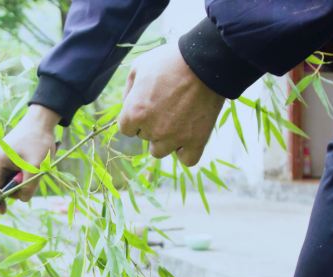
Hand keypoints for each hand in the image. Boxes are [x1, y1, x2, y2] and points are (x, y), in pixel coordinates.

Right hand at [0, 104, 59, 212]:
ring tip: (37, 168)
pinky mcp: (11, 153)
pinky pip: (16, 169)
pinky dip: (25, 171)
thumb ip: (28, 187)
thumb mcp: (35, 168)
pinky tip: (35, 163)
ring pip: (11, 176)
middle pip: (4, 183)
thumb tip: (22, 199)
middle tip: (34, 180)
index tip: (3, 212)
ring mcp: (3, 155)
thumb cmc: (38, 142)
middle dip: (18, 186)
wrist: (43, 119)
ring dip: (24, 178)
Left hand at [118, 45, 224, 165]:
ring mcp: (175, 137)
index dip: (135, 116)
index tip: (147, 104)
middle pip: (144, 137)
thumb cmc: (170, 60)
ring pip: (160, 151)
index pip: (126, 128)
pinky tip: (188, 136)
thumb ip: (128, 90)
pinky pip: (187, 159)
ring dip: (165, 139)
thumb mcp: (139, 66)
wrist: (207, 60)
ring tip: (177, 120)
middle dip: (151, 124)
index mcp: (134, 112)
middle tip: (167, 104)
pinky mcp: (197, 140)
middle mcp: (152, 129)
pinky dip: (186, 151)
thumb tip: (127, 105)